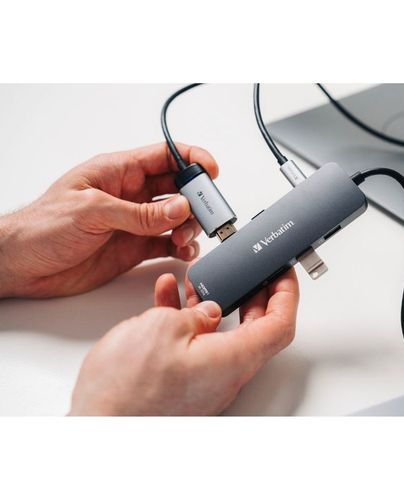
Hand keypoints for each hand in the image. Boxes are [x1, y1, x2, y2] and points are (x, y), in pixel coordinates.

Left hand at [0, 143, 217, 297]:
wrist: (20, 264)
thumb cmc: (41, 227)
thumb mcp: (92, 211)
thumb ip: (139, 213)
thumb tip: (179, 208)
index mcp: (117, 172)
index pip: (163, 156)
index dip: (191, 159)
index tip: (211, 170)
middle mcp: (129, 195)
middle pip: (177, 189)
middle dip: (196, 199)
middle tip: (206, 214)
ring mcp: (133, 223)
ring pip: (176, 218)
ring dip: (188, 227)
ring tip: (184, 238)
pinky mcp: (133, 248)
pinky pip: (166, 244)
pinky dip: (180, 248)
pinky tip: (182, 252)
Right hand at [69, 268, 298, 415]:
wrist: (97, 424)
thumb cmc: (128, 389)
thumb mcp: (165, 328)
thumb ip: (196, 314)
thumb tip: (209, 310)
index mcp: (232, 359)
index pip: (280, 324)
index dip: (286, 295)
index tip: (282, 274)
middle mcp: (225, 373)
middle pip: (255, 328)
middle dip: (251, 293)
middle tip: (247, 272)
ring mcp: (205, 379)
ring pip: (221, 333)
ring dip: (213, 302)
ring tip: (199, 280)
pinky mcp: (184, 381)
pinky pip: (195, 344)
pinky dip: (188, 318)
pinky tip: (169, 298)